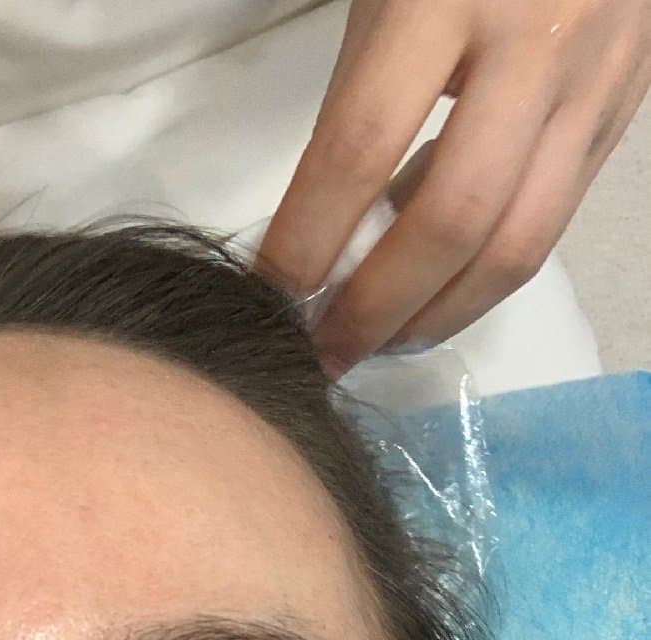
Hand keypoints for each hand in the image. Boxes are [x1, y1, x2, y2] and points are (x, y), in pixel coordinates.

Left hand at [256, 0, 650, 377]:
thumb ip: (356, 94)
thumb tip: (318, 231)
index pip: (359, 147)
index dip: (307, 240)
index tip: (269, 296)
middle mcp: (533, 42)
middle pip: (452, 221)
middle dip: (377, 307)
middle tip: (325, 352)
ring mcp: (592, 81)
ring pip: (517, 245)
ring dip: (438, 316)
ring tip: (380, 342)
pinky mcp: (622, 110)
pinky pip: (551, 225)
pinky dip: (484, 277)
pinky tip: (435, 291)